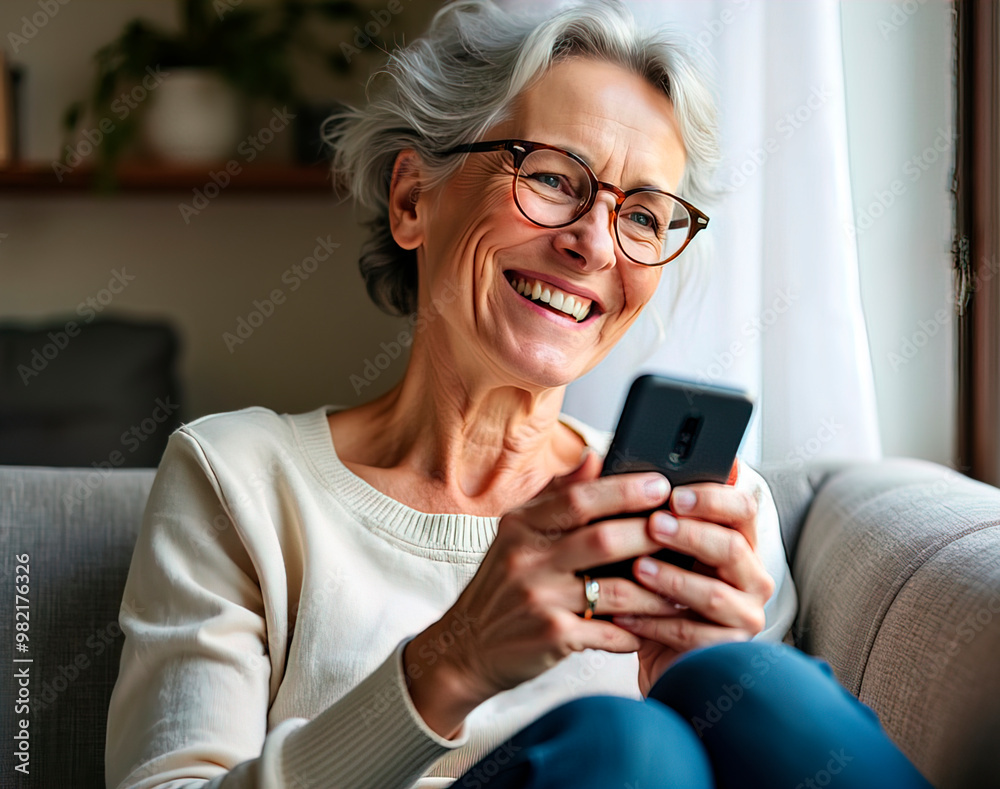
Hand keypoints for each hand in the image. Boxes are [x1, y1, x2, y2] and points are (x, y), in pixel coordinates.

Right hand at [405, 450, 678, 736]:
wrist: (466, 647)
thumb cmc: (502, 588)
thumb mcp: (517, 536)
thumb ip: (557, 497)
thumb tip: (595, 457)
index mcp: (520, 526)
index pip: (579, 499)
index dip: (625, 490)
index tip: (661, 485)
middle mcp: (525, 559)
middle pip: (603, 539)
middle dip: (651, 534)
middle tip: (685, 531)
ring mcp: (538, 599)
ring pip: (616, 589)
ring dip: (656, 590)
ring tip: (681, 585)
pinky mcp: (551, 637)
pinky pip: (610, 632)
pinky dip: (636, 629)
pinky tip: (652, 625)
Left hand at [613, 473, 775, 694]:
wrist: (656, 652)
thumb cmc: (653, 589)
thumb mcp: (647, 545)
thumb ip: (634, 507)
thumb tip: (594, 460)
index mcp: (737, 540)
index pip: (742, 508)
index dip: (712, 498)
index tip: (673, 494)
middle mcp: (750, 575)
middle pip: (733, 547)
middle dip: (691, 534)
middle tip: (653, 524)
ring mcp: (744, 614)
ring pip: (714, 593)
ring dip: (673, 578)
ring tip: (638, 568)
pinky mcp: (726, 649)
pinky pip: (692, 634)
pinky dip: (655, 623)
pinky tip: (624, 613)